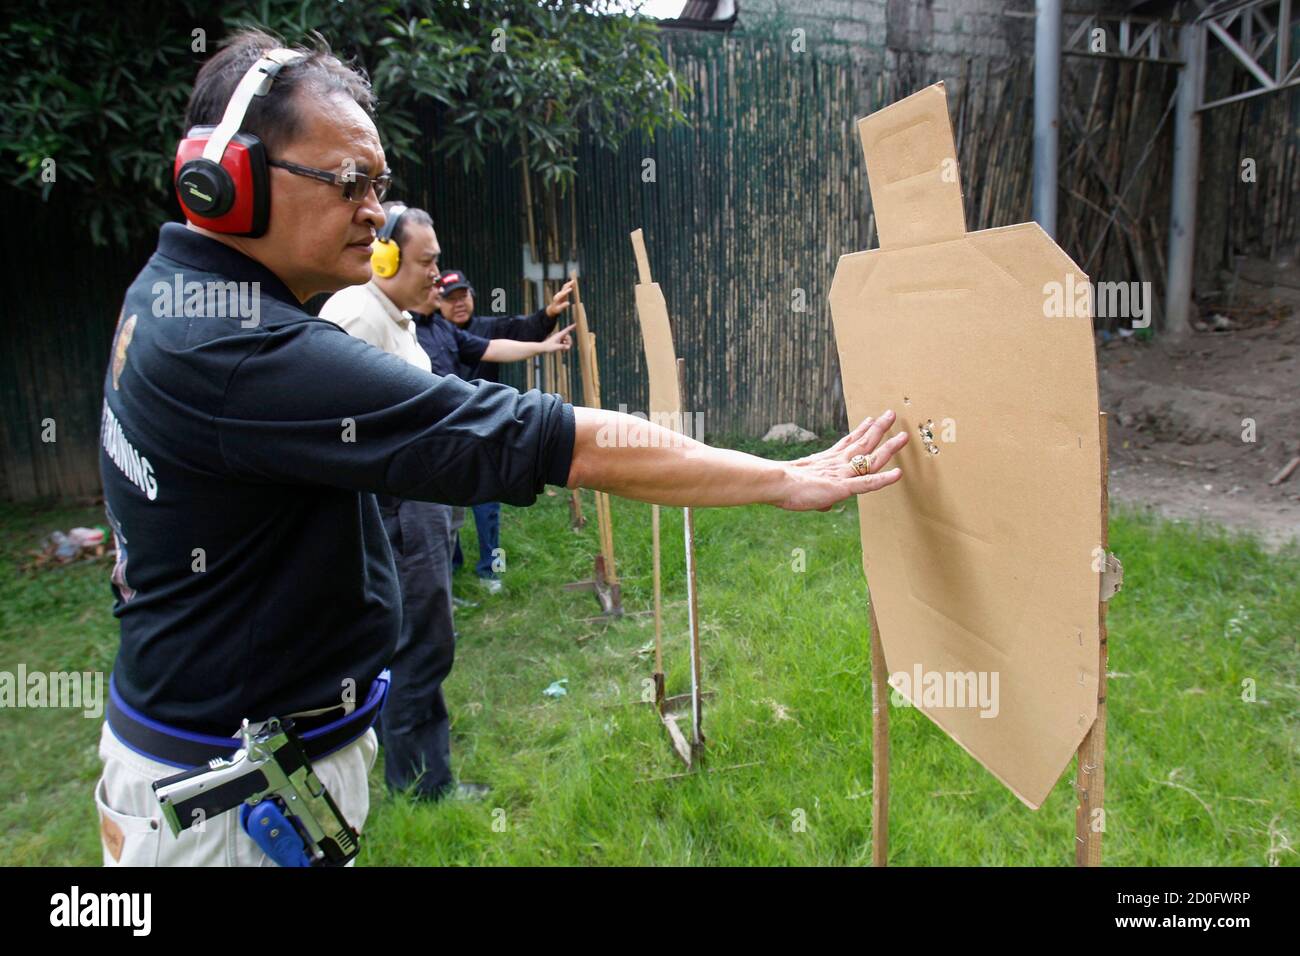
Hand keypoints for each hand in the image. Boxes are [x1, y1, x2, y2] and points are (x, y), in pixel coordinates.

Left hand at [540, 323, 575, 352]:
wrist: (543, 347)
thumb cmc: (548, 347)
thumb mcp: (556, 347)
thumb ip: (562, 347)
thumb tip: (569, 347)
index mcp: (559, 335)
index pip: (566, 330)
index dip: (571, 327)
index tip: (575, 324)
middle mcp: (560, 336)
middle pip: (569, 337)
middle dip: (569, 342)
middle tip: (566, 347)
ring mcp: (560, 338)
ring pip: (567, 340)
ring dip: (567, 344)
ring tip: (562, 349)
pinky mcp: (559, 341)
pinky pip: (565, 343)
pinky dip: (565, 346)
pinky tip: (561, 349)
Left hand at [546, 280, 575, 317]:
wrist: (552, 308)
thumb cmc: (556, 309)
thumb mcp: (559, 309)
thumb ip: (563, 306)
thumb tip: (568, 303)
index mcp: (557, 298)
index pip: (562, 294)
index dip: (567, 291)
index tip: (571, 289)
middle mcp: (558, 294)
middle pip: (563, 288)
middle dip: (568, 285)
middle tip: (573, 282)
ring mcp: (560, 293)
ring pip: (564, 287)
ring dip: (569, 284)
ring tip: (573, 281)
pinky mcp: (561, 293)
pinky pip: (565, 288)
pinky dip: (568, 285)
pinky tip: (572, 283)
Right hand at [774, 410, 907, 511]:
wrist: (777, 484)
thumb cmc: (784, 487)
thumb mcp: (806, 490)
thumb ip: (821, 497)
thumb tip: (827, 505)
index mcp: (827, 461)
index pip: (848, 443)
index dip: (861, 431)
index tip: (870, 419)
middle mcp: (837, 464)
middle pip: (863, 443)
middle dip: (879, 429)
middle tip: (891, 415)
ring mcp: (842, 474)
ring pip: (870, 459)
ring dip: (888, 447)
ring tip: (902, 435)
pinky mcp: (843, 487)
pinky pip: (867, 483)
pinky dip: (883, 479)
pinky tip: (898, 474)